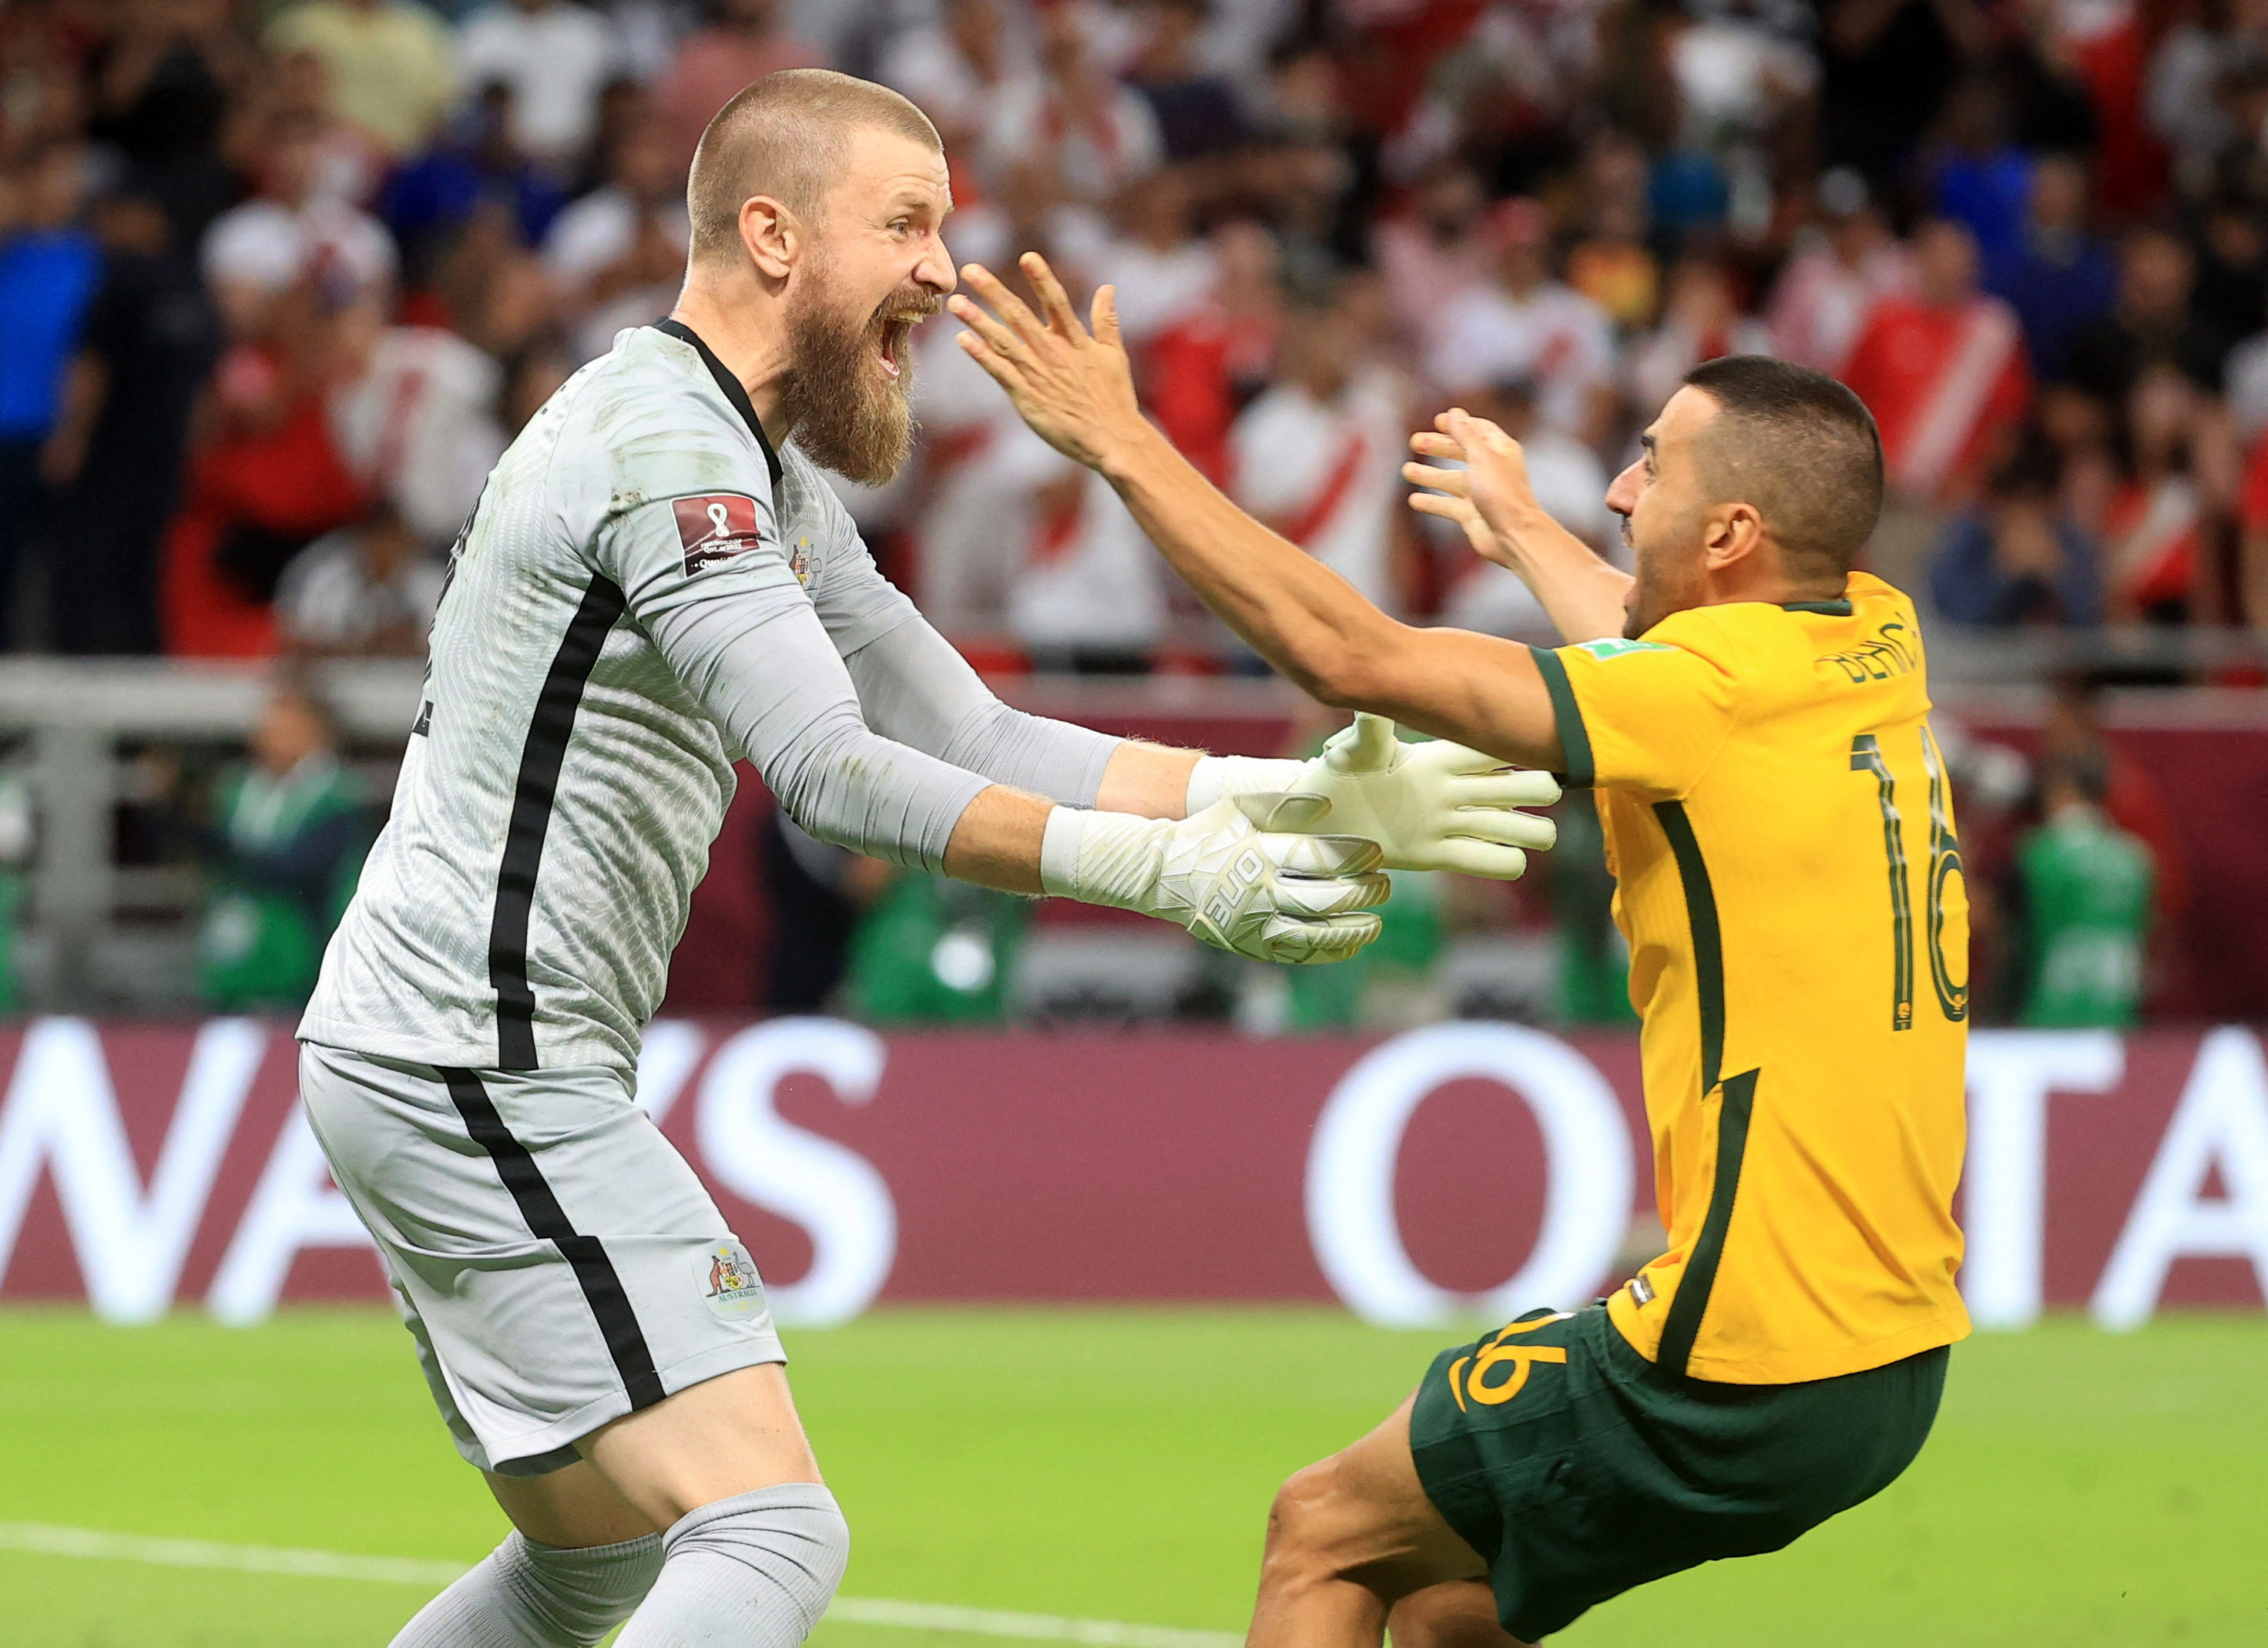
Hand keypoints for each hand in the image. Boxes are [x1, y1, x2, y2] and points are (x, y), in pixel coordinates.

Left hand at [948, 254, 1151, 474]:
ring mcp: (1038, 375)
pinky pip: (999, 372)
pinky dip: (981, 355)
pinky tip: (964, 339)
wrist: (1111, 439)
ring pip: (1003, 341)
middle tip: (970, 269)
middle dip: (993, 291)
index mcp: (1076, 341)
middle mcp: (1054, 353)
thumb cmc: (1114, 398)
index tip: (1027, 256)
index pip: (1056, 302)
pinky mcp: (1027, 397)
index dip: (1042, 279)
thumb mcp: (1114, 355)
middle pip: (1019, 315)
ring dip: (978, 320)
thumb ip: (1106, 319)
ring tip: (956, 303)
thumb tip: (1108, 287)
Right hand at [1046, 795, 1388, 964]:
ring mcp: (1254, 924)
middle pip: (1326, 898)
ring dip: (1354, 929)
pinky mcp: (1251, 945)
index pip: (1320, 858)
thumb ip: (1285, 804)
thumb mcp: (1238, 807)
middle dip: (1363, 893)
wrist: (1162, 875)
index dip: (1355, 857)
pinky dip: (1329, 951)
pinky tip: (1351, 943)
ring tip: (1376, 921)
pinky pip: (1298, 954)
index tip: (1376, 854)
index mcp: (1259, 854)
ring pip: (1316, 934)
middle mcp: (1259, 892)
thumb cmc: (1208, 834)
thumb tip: (1329, 805)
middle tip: (1384, 885)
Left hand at [1288, 714, 1559, 878]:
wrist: (1315, 818)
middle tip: (1545, 794)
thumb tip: (1379, 696)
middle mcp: (1450, 790)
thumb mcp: (1354, 751)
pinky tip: (1509, 860)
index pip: (1490, 751)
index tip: (1531, 751)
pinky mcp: (1435, 855)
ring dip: (1531, 830)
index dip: (1516, 751)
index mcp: (1436, 759)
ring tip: (1541, 836)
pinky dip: (1504, 863)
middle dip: (1537, 789)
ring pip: (1510, 824)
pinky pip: (1484, 861)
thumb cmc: (1332, 777)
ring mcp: (1446, 823)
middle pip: (1515, 785)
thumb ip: (1374, 727)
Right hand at [1403, 410, 1541, 570]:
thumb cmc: (1502, 493)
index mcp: (1500, 450)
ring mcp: (1481, 493)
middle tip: (1415, 442)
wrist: (1514, 536)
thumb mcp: (1481, 457)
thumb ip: (1465, 434)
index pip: (1478, 430)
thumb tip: (1454, 413)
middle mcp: (1491, 470)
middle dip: (1438, 447)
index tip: (1438, 420)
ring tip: (1407, 470)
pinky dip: (1431, 501)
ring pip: (1450, 480)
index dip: (1458, 424)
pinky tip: (1414, 499)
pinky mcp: (1471, 515)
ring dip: (1429, 474)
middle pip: (1461, 453)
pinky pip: (1447, 505)